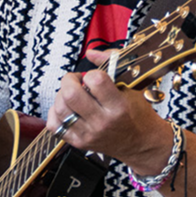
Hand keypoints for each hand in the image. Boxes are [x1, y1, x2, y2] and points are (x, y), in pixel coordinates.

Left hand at [48, 51, 172, 174]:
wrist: (141, 143)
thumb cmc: (137, 113)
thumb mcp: (131, 87)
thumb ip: (112, 63)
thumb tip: (90, 53)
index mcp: (118, 107)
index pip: (95, 80)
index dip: (92, 73)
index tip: (96, 77)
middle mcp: (102, 122)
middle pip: (70, 94)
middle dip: (69, 80)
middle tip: (76, 81)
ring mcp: (88, 134)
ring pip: (60, 108)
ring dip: (62, 95)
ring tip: (73, 94)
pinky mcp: (78, 143)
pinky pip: (54, 125)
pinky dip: (56, 113)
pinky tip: (68, 109)